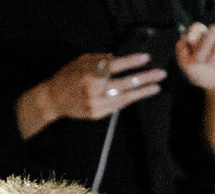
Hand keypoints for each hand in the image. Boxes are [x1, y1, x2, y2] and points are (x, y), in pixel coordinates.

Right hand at [17, 50, 164, 137]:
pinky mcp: (97, 114)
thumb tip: (119, 58)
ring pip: (124, 98)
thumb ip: (100, 59)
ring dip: (142, 92)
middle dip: (144, 79)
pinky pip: (117, 106)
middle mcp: (95, 89)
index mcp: (91, 73)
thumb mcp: (81, 61)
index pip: (115, 66)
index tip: (146, 58)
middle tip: (161, 74)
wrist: (53, 99)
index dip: (131, 62)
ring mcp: (96, 104)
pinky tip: (139, 95)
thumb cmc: (68, 76)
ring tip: (156, 87)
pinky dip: (129, 100)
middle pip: (125, 83)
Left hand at [175, 23, 214, 92]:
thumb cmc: (199, 73)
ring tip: (210, 64)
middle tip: (198, 59)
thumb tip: (183, 38)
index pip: (198, 27)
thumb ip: (180, 52)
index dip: (195, 31)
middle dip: (205, 43)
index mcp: (201, 38)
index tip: (190, 40)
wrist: (213, 88)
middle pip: (214, 30)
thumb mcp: (185, 65)